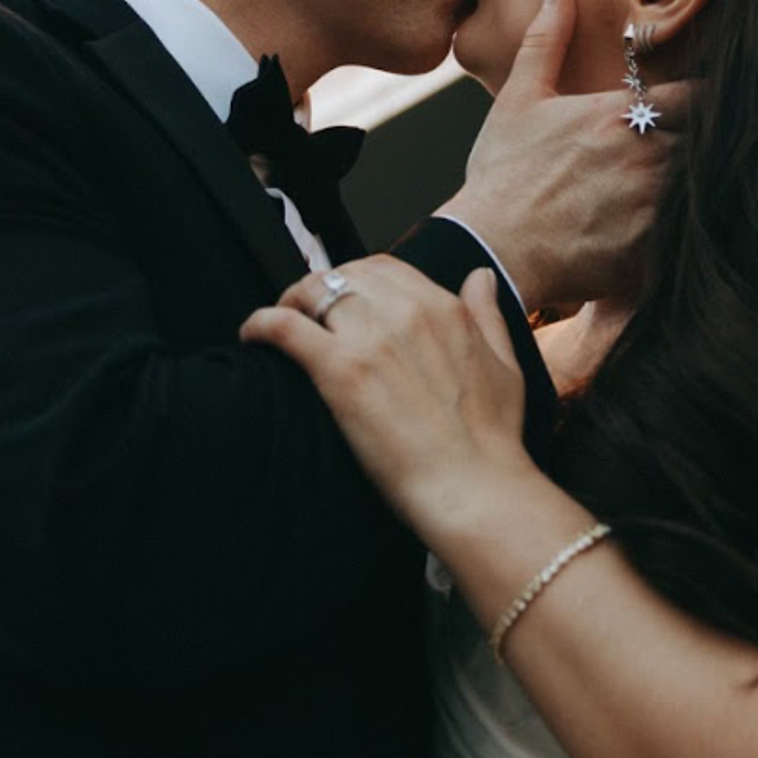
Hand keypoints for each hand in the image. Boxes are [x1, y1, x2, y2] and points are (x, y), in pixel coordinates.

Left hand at [241, 259, 530, 540]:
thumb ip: (488, 314)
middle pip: (345, 275)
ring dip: (291, 301)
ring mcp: (371, 339)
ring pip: (313, 291)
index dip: (357, 280)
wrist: (474, 487)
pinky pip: (285, 326)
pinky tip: (252, 334)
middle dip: (323, 287)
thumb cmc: (491, 440)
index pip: (385, 269)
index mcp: (443, 308)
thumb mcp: (505, 365)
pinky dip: (262, 324)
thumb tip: (477, 276)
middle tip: (308, 312)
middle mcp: (406, 312)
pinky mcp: (339, 371)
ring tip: (280, 322)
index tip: (344, 301)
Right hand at [446, 0, 683, 310]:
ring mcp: (653, 204)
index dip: (707, 101)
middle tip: (709, 150)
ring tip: (699, 193)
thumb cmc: (504, 176)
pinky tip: (681, 236)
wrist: (491, 250)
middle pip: (712, 141)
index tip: (701, 108)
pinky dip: (692, 232)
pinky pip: (693, 235)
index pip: (699, 96)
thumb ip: (548, 40)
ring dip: (704, 186)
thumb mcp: (520, 99)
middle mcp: (646, 154)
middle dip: (711, 144)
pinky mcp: (654, 250)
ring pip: (708, 187)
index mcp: (621, 114)